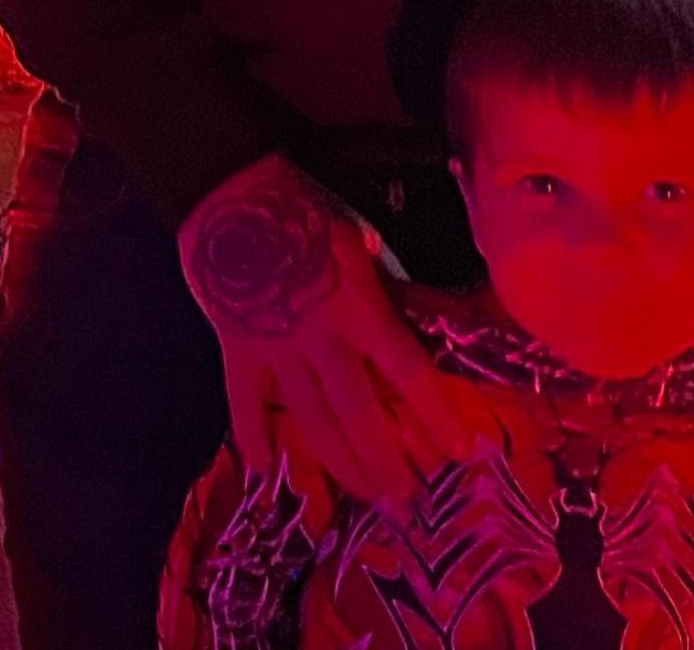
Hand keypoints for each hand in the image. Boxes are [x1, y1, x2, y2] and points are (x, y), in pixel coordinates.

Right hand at [178, 155, 488, 520]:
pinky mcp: (237, 352)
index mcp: (360, 310)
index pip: (410, 374)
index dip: (438, 416)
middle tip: (409, 500)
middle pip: (361, 416)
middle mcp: (322, 340)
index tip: (463, 451)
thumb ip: (382, 293)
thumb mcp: (359, 245)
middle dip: (388, 463)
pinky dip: (254, 438)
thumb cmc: (304, 211)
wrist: (230, 193)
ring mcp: (277, 351)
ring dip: (341, 464)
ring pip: (312, 422)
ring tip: (364, 495)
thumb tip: (415, 325)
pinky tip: (268, 471)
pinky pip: (245, 405)